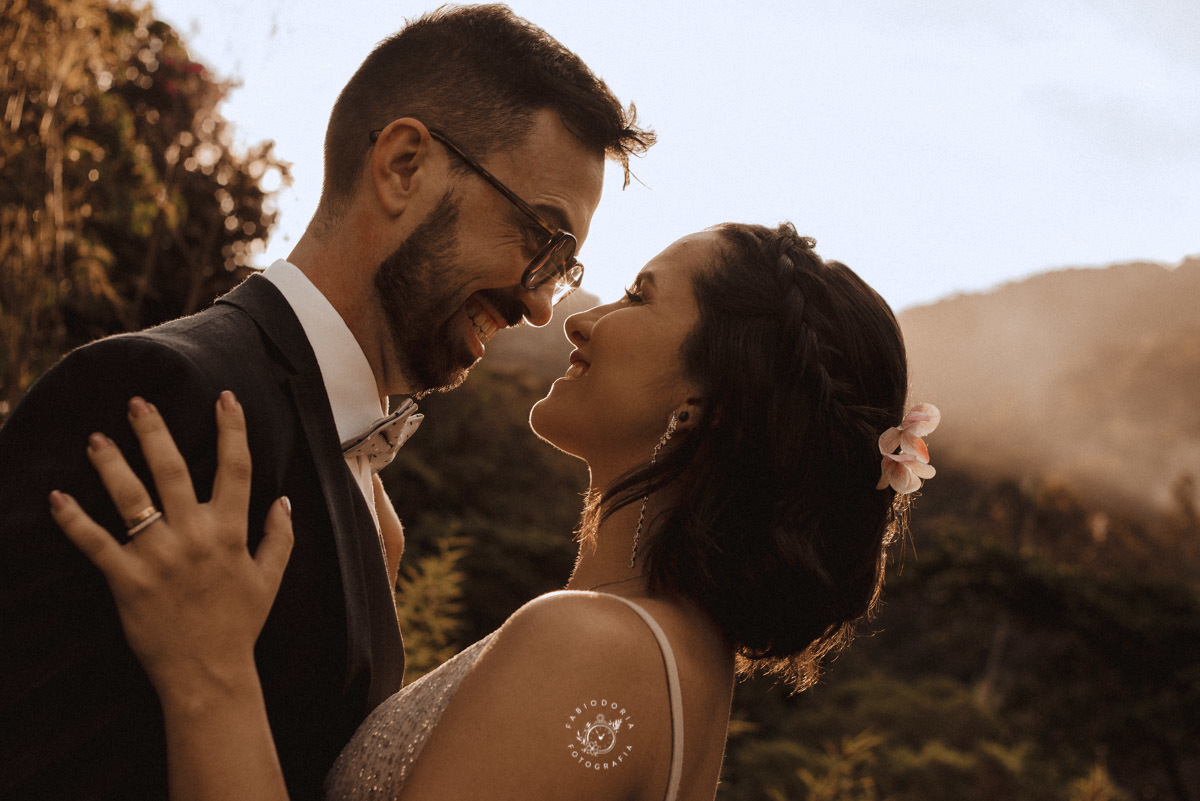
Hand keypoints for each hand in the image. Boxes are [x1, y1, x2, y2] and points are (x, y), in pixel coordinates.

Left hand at [49, 391, 292, 699]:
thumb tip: (285, 500)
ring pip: (131, 498)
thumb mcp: (270, 579)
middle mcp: (194, 536)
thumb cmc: (239, 625)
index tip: (224, 398)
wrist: (208, 674)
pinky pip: (95, 544)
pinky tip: (57, 497)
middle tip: (138, 402)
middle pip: (173, 471)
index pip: (235, 468)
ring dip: (111, 464)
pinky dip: (73, 520)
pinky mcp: (126, 580)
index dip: (231, 429)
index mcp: (229, 532)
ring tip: (96, 438)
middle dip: (155, 432)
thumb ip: (279, 537)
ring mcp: (158, 557)